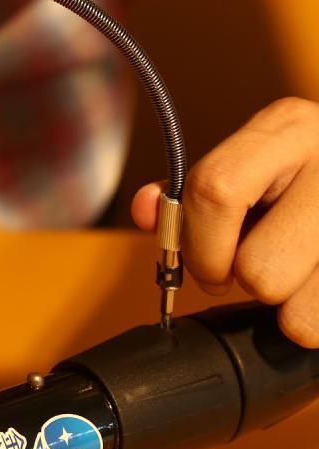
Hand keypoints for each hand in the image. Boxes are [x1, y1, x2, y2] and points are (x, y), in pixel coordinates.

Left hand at [132, 98, 318, 347]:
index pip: (215, 190)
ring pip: (299, 310)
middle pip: (259, 267)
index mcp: (288, 126)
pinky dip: (316, 321)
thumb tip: (146, 209)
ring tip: (305, 276)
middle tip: (263, 268)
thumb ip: (193, 196)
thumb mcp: (250, 170)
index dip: (201, 243)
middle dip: (249, 281)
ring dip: (291, 309)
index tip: (208, 263)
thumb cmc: (304, 183)